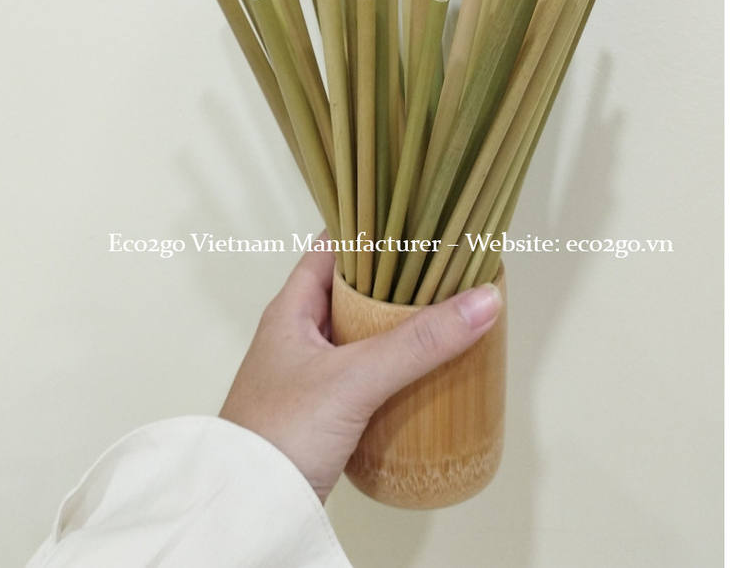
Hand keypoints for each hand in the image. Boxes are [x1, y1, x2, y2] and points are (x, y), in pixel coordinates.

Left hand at [219, 238, 501, 501]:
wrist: (248, 509)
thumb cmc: (279, 434)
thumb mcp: (354, 379)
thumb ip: (418, 343)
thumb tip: (482, 301)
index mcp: (291, 311)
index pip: (330, 251)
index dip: (368, 232)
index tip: (412, 221)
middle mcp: (298, 336)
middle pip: (351, 292)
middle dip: (395, 281)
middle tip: (443, 268)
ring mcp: (311, 375)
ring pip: (361, 336)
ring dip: (396, 327)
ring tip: (444, 313)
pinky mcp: (325, 411)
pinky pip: (365, 375)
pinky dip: (394, 368)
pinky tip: (423, 371)